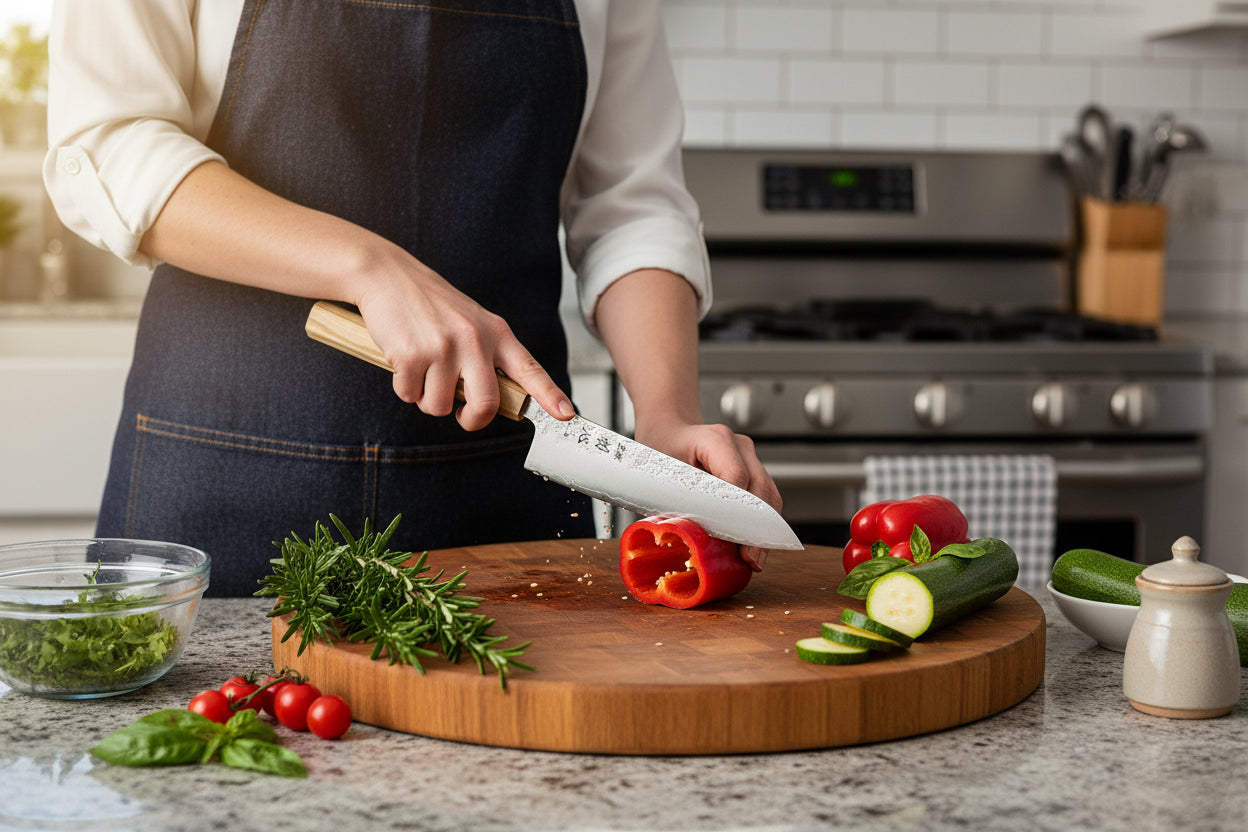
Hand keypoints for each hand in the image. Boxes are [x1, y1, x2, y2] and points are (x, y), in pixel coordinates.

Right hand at [353, 246, 574, 430]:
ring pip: (439, 406)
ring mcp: (444, 348)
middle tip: (461, 414)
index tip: (567, 415)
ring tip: (422, 368)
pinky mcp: (412, 355)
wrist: (388, 275)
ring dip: (426, 398)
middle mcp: (475, 340)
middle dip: (471, 419)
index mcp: (496, 332)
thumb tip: (490, 401)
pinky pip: (410, 395)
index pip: (530, 369)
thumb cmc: (431, 304)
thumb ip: (488, 355)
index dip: (550, 395)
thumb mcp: (472, 321)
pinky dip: (404, 387)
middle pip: (486, 404)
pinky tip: (403, 360)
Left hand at [634, 420, 782, 571]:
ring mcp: (750, 456)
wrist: (670, 428)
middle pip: (760, 489)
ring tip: (756, 559)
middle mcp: (739, 445)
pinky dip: (761, 522)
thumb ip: (674, 500)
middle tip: (751, 559)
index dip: (735, 510)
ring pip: (769, 495)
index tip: (732, 539)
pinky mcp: (753, 469)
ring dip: (764, 529)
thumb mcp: (659, 471)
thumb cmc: (661, 448)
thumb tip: (687, 538)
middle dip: (756, 528)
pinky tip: (755, 546)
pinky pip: (765, 497)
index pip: (736, 477)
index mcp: (714, 439)